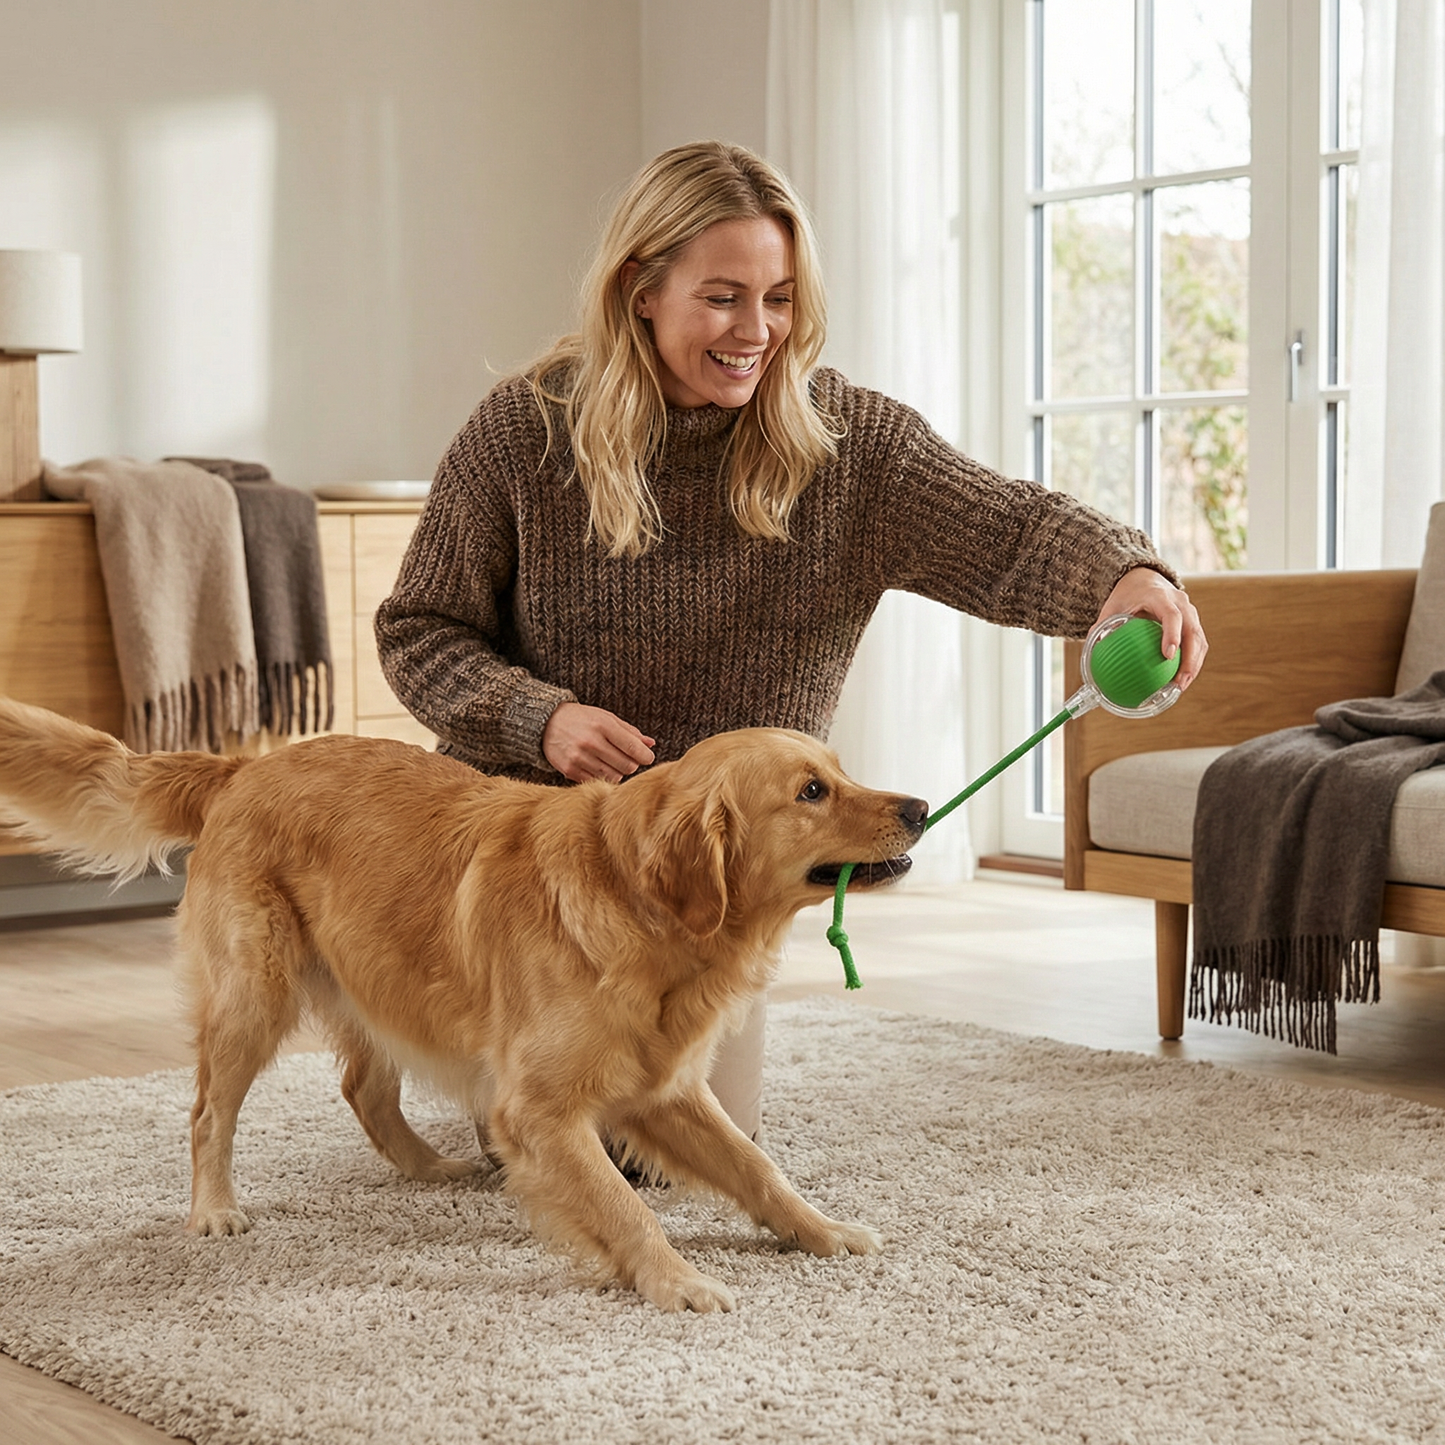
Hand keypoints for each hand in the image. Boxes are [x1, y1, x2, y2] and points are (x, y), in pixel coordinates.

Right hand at [542, 702, 655, 782]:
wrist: (546, 723)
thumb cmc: (581, 719)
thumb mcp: (605, 718)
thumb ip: (629, 731)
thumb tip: (650, 744)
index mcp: (603, 725)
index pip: (633, 747)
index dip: (646, 756)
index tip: (647, 757)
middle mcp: (591, 742)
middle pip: (627, 766)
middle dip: (631, 764)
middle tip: (627, 758)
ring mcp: (579, 758)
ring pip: (614, 777)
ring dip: (617, 771)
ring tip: (610, 761)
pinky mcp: (570, 770)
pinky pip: (597, 781)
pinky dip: (602, 776)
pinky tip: (597, 765)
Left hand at [1097, 567, 1207, 690]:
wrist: (1146, 579)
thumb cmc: (1127, 595)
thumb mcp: (1113, 606)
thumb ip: (1102, 626)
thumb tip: (1093, 651)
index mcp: (1160, 596)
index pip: (1172, 615)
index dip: (1172, 634)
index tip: (1167, 656)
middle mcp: (1181, 603)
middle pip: (1192, 631)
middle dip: (1189, 659)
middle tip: (1179, 683)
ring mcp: (1191, 612)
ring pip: (1199, 640)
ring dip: (1194, 665)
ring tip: (1181, 687)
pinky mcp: (1194, 622)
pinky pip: (1198, 643)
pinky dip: (1193, 662)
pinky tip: (1181, 680)